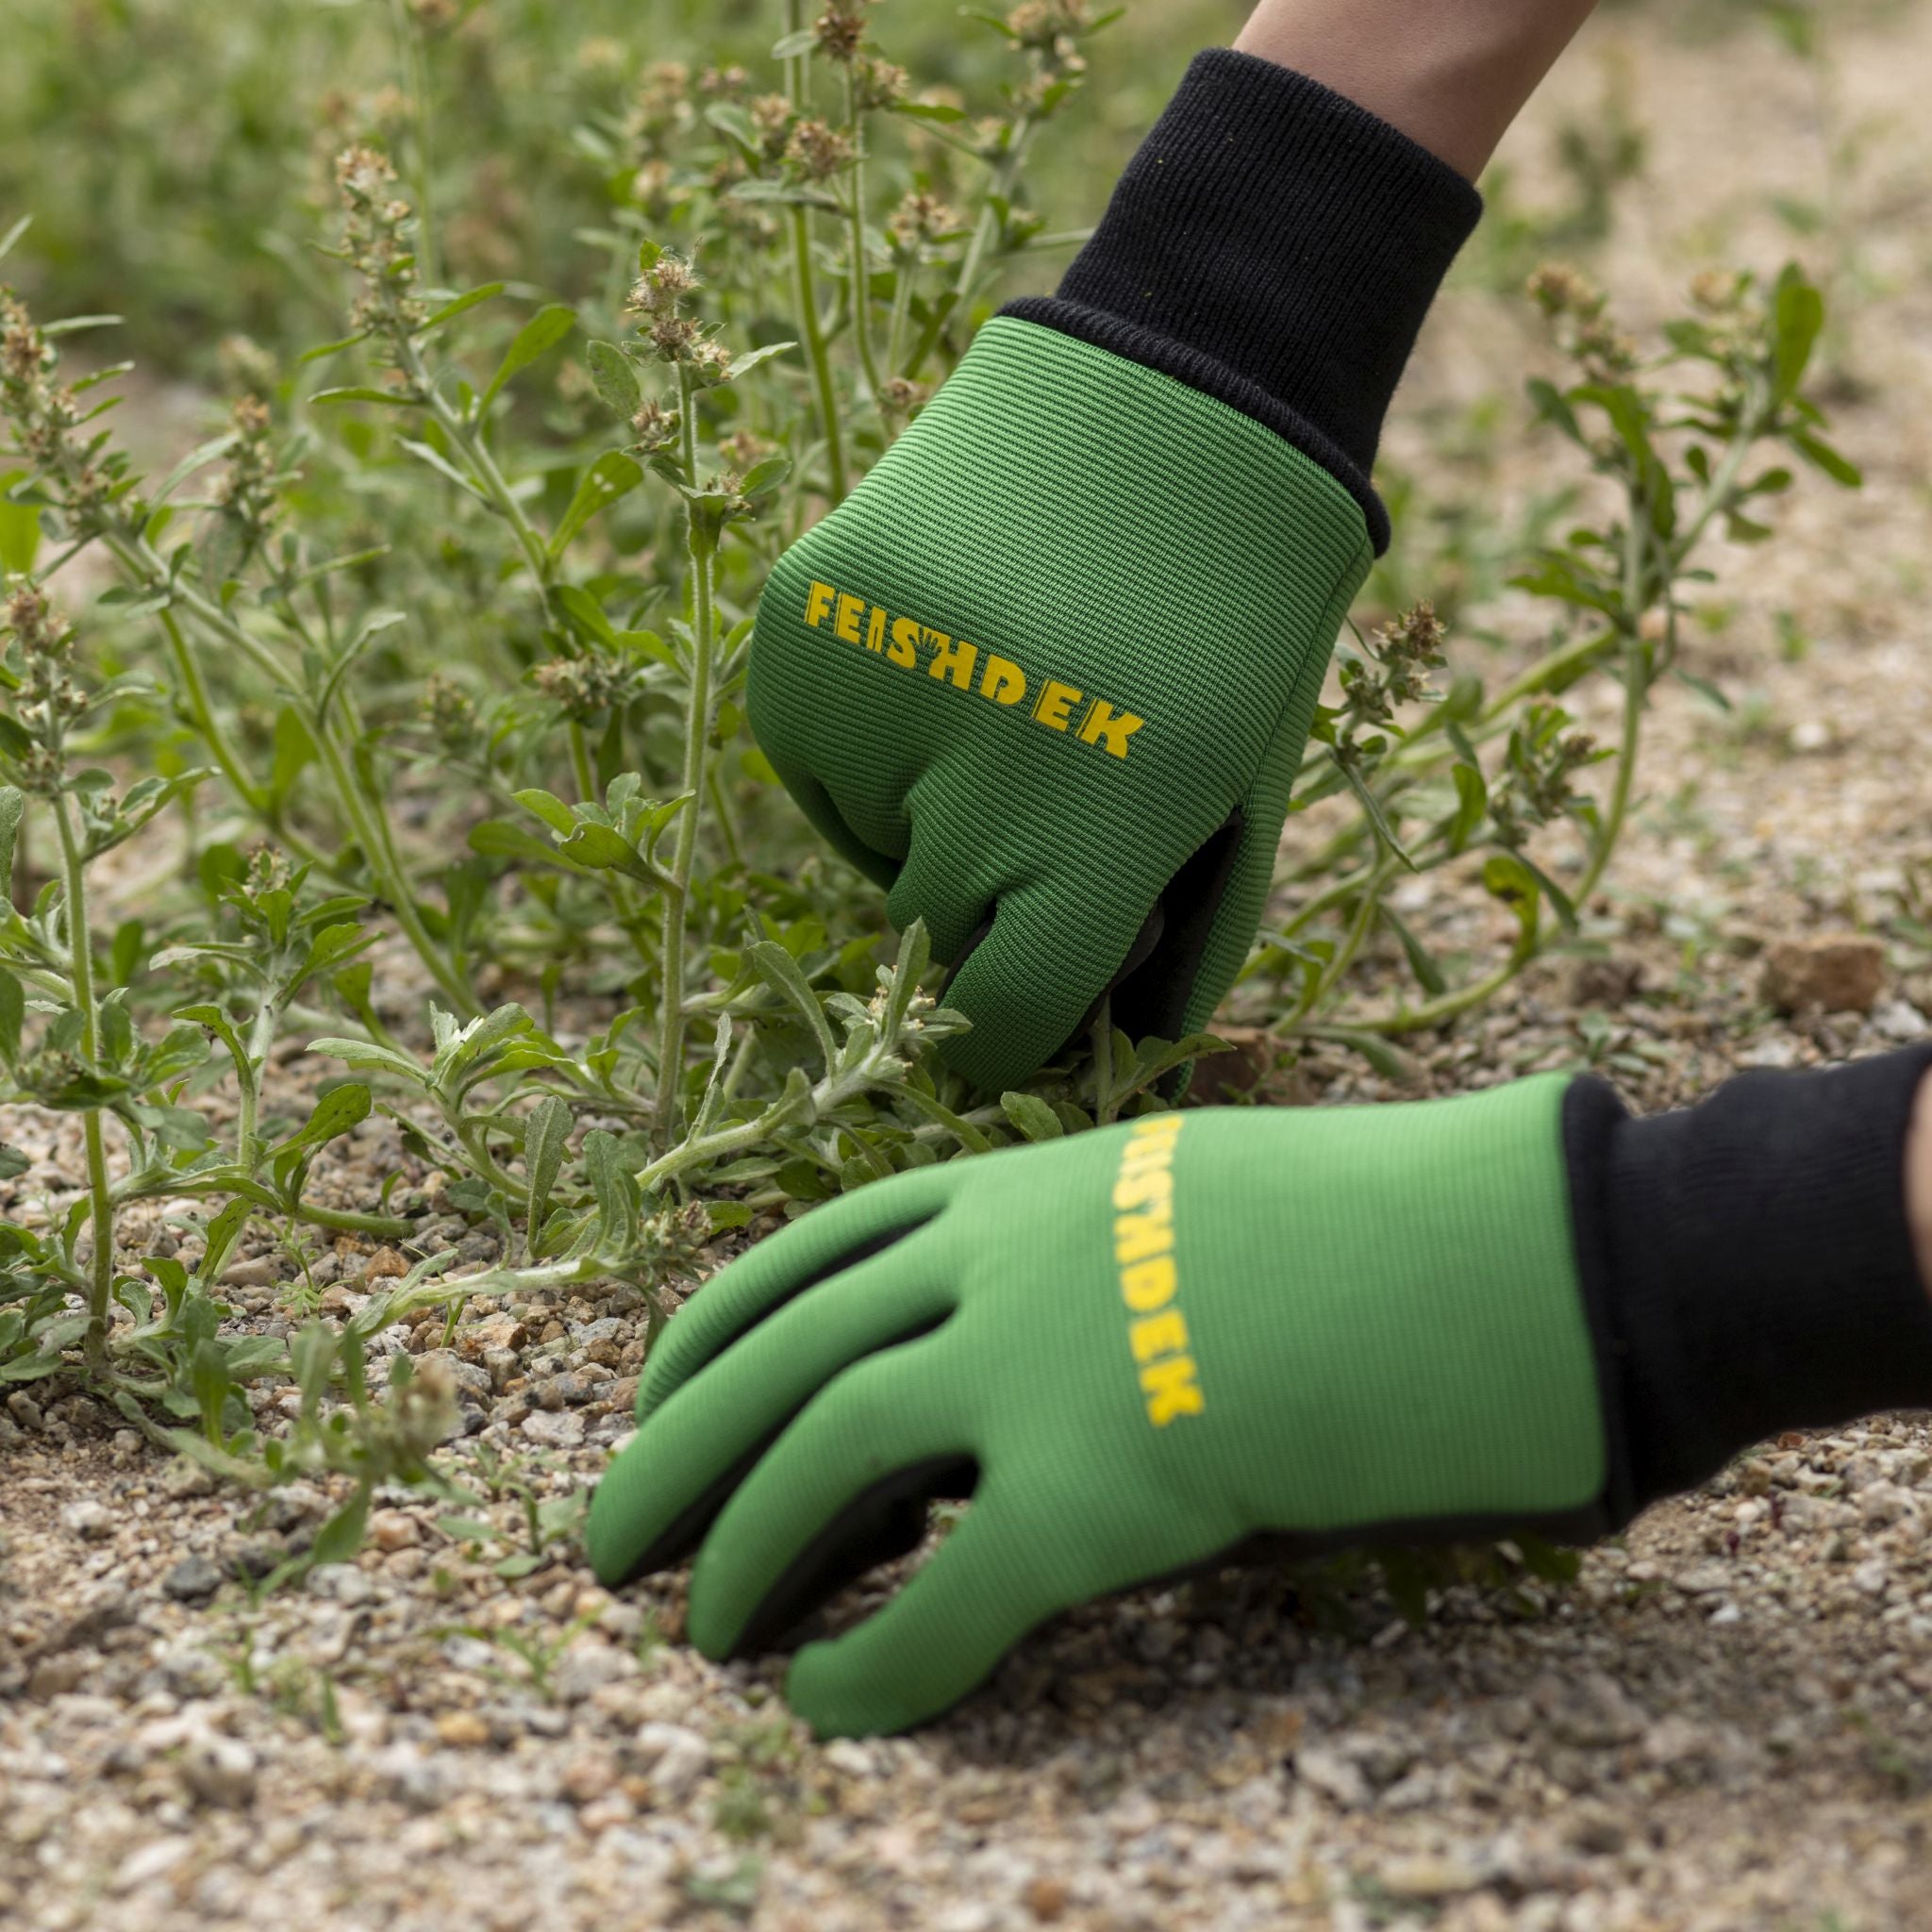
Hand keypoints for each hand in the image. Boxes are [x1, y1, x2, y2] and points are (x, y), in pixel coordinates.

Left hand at [587, 1080, 1607, 1736]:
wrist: (1492, 1250)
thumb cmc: (1363, 1224)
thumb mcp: (1179, 1195)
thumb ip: (1072, 1252)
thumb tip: (1005, 1329)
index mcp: (1015, 1188)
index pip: (805, 1255)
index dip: (709, 1337)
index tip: (652, 1396)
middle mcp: (1001, 1264)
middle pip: (780, 1357)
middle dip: (675, 1454)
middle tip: (606, 1541)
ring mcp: (1045, 1368)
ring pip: (824, 1457)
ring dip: (744, 1553)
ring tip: (698, 1633)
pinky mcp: (1108, 1493)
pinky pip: (943, 1597)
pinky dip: (871, 1662)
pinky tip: (830, 1705)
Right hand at [746, 315, 1373, 1091]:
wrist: (1178, 394)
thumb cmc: (1237, 622)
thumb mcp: (1249, 792)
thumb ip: (1185, 939)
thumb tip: (1111, 1042)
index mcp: (1102, 822)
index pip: (1005, 1012)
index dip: (1013, 1031)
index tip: (1018, 1011)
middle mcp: (970, 767)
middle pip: (932, 937)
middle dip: (984, 907)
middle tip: (1044, 809)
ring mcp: (871, 685)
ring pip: (865, 844)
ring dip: (922, 819)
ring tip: (1004, 702)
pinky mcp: (800, 621)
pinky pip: (811, 754)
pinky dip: (867, 742)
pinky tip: (941, 657)